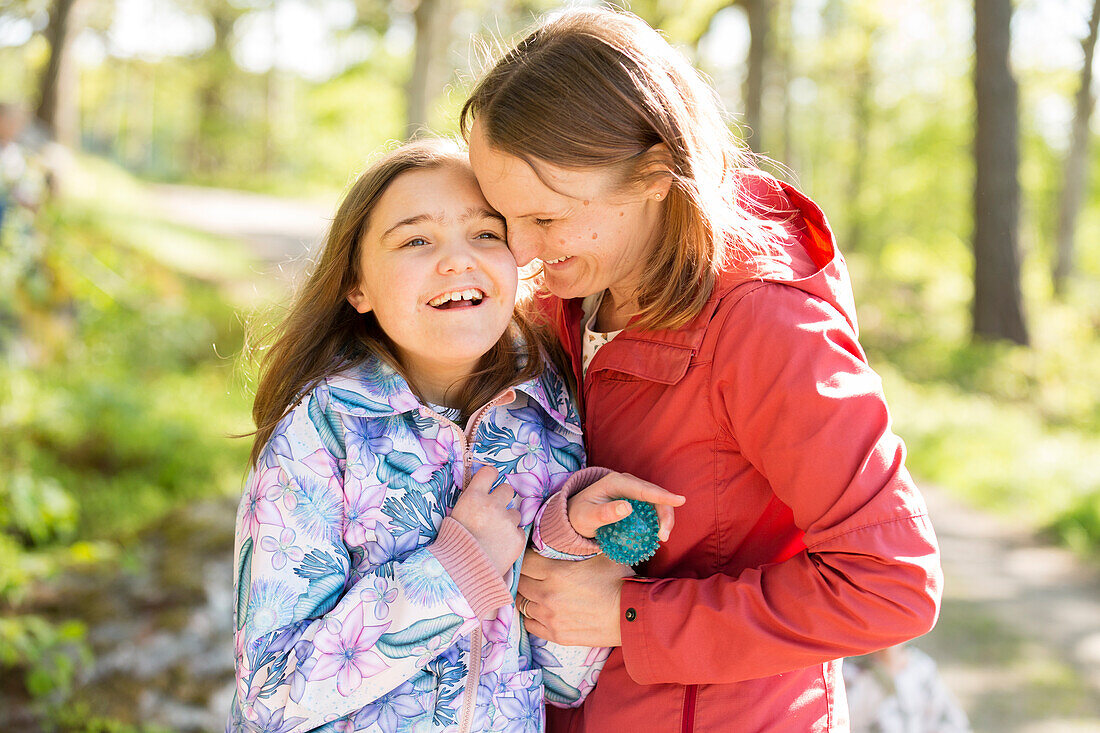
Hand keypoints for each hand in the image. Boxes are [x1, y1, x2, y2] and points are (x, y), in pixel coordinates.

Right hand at [449, 466, 523, 575]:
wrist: (462, 574)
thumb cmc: (453, 546)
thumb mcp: (454, 517)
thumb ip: (470, 504)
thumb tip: (478, 496)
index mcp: (473, 497)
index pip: (489, 472)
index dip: (490, 476)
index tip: (490, 481)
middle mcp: (492, 505)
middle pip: (507, 489)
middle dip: (502, 499)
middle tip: (494, 513)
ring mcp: (507, 522)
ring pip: (514, 513)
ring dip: (508, 521)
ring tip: (495, 536)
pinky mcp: (518, 538)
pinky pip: (519, 531)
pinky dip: (512, 538)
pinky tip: (500, 547)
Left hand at [517, 549, 633, 646]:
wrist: (632, 615)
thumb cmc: (619, 581)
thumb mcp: (601, 553)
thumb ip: (579, 543)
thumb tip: (571, 530)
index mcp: (556, 571)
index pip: (525, 560)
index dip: (528, 556)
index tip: (534, 555)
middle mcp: (547, 594)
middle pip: (520, 581)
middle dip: (526, 574)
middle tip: (535, 572)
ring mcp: (550, 617)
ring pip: (523, 603)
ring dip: (529, 595)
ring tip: (539, 590)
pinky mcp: (556, 634)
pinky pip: (530, 624)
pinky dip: (533, 615)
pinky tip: (543, 609)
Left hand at [567, 472, 685, 539]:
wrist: (576, 515)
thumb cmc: (580, 515)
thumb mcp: (587, 517)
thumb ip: (605, 513)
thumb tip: (628, 507)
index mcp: (616, 482)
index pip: (643, 489)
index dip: (663, 495)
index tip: (681, 500)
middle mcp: (627, 483)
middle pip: (654, 494)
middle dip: (666, 513)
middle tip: (664, 537)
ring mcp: (633, 491)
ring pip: (657, 501)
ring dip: (664, 518)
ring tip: (662, 537)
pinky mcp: (636, 500)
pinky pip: (652, 507)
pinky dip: (658, 519)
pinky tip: (658, 533)